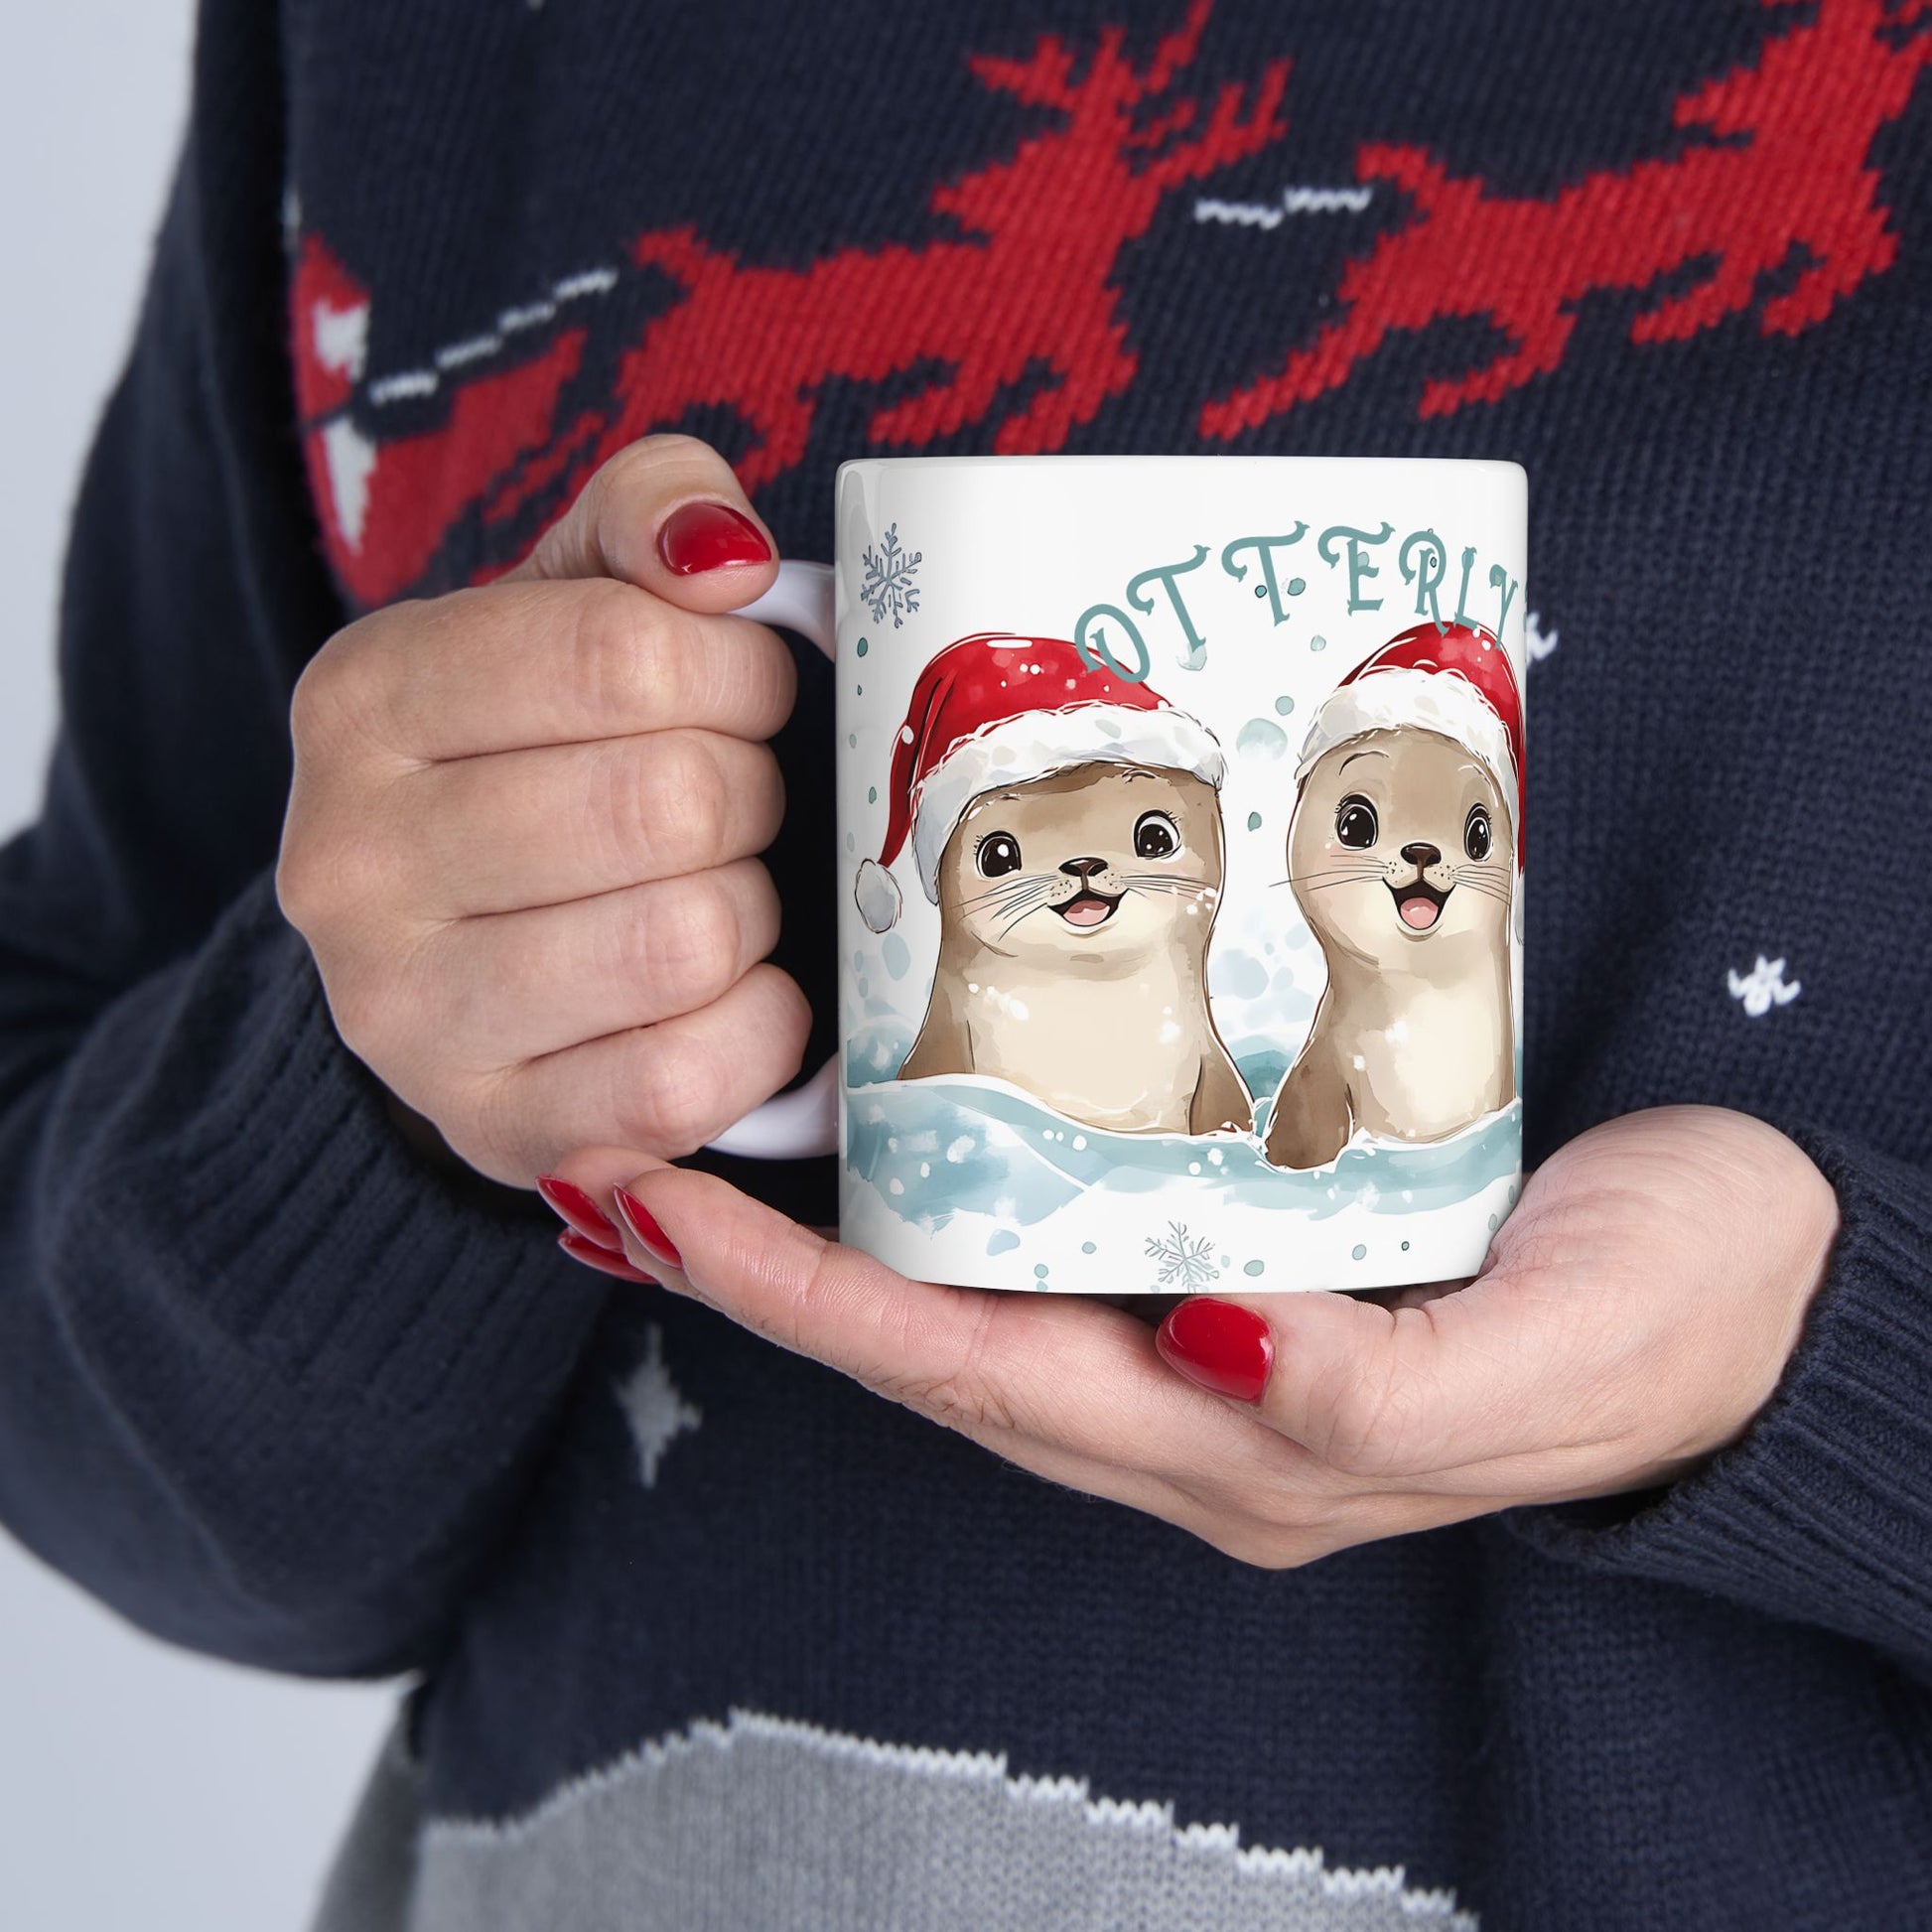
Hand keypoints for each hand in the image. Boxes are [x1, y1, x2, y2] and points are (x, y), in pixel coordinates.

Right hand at [277, 436, 808, 1186]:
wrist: (459, 949)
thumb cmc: (544, 755)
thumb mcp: (572, 598)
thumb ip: (649, 515)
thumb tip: (725, 556)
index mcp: (364, 698)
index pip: (623, 653)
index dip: (738, 673)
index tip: (745, 694)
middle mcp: (349, 862)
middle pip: (669, 802)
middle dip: (749, 794)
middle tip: (732, 803)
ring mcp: (405, 1016)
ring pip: (686, 940)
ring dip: (750, 911)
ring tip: (716, 892)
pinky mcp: (494, 1129)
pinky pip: (688, 1078)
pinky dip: (756, 1029)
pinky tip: (729, 993)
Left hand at [544, 1107, 1838, 1564]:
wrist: (1776, 1278)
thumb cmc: (1679, 1319)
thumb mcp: (1553, 1361)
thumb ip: (1379, 1393)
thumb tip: (1212, 1346)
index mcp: (1249, 1448)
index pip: (975, 1377)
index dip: (809, 1307)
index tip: (661, 1214)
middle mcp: (1200, 1403)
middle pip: (939, 1343)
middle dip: (772, 1273)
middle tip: (628, 1158)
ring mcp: (1218, 1335)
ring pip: (985, 1292)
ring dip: (845, 1233)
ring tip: (719, 1136)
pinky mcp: (1256, 1252)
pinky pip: (1067, 1231)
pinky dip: (960, 1186)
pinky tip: (913, 1113)